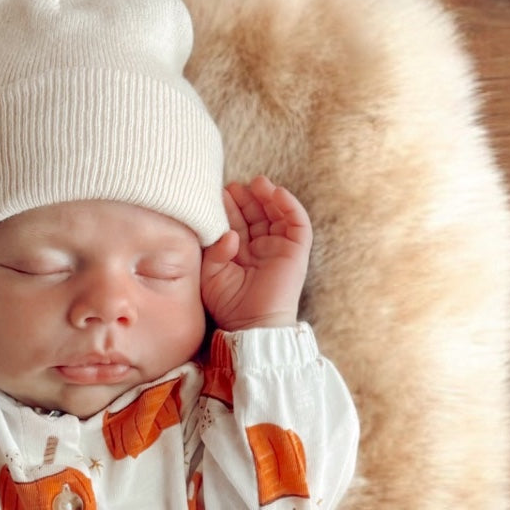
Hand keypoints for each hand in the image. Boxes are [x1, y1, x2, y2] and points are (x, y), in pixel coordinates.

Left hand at [200, 176, 311, 329]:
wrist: (251, 325)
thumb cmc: (229, 307)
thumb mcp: (211, 276)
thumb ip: (215, 252)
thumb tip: (230, 233)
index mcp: (240, 254)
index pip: (237, 223)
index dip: (230, 207)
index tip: (220, 193)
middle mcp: (261, 249)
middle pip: (257, 215)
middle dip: (248, 198)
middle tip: (236, 185)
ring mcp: (279, 248)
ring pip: (277, 214)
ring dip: (268, 196)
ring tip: (257, 183)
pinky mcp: (296, 251)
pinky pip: (298, 223)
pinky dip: (290, 205)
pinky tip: (277, 193)